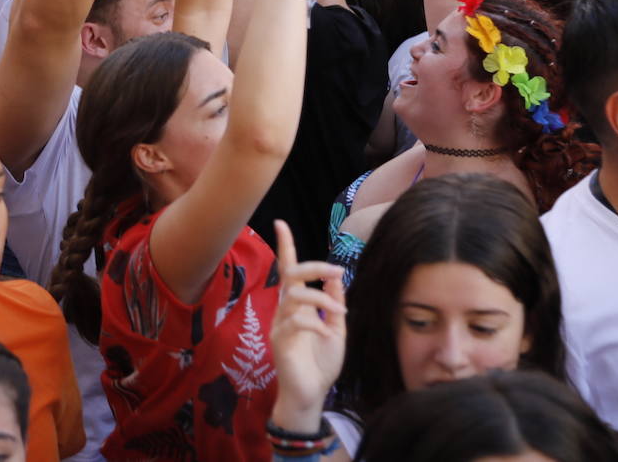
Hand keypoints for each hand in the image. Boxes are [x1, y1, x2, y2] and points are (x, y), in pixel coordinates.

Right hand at [267, 220, 345, 428]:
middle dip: (313, 267)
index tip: (280, 223)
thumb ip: (335, 303)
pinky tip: (328, 335)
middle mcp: (286, 310)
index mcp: (298, 305)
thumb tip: (337, 277)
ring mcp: (280, 325)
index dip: (285, 246)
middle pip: (290, 275)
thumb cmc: (321, 362)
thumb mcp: (336, 328)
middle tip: (336, 271)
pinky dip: (316, 324)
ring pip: (294, 295)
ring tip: (338, 313)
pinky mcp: (279, 341)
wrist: (312, 394)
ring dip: (320, 298)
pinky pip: (296, 321)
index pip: (289, 269)